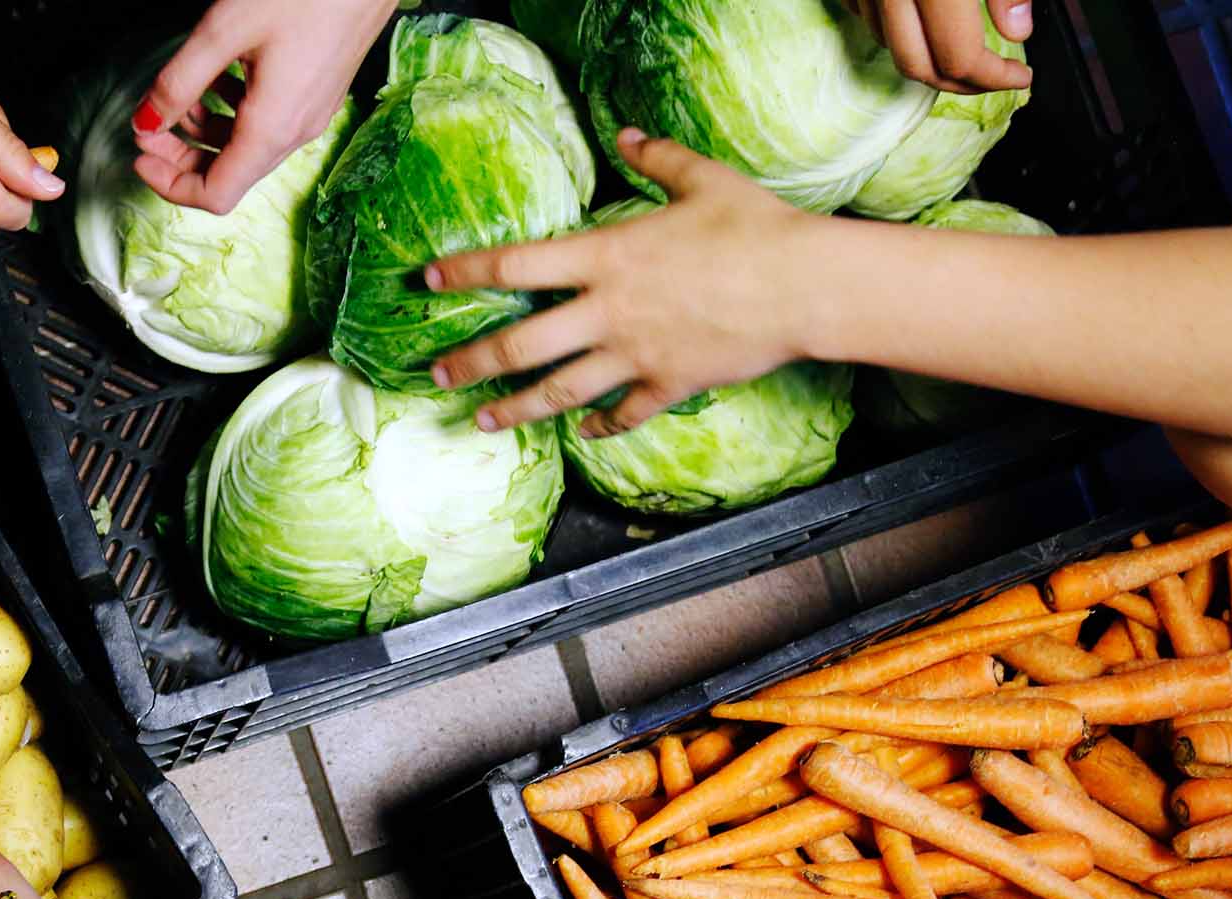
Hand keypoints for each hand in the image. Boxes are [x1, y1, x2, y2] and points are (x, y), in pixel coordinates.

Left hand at [131, 0, 393, 214]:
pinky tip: (220, 76)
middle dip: (181, 156)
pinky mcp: (318, 93)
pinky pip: (268, 122)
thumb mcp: (223, 31)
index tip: (140, 154)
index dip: (169, 184)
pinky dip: (234, 111)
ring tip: (181, 94)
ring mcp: (311, 114)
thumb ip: (178, 82)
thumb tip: (144, 122)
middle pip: (230, 174)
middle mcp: (296, 132)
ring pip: (247, 146)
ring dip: (207, 131)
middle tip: (149, 125)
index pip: (215, 194)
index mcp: (272, 129)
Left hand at [426, 130, 819, 436]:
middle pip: (520, 346)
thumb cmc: (755, 227)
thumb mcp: (702, 180)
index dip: (465, 271)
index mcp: (607, 257)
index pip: (515, 266)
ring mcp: (634, 355)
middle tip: (437, 375)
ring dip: (514, 408)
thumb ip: (656, 159)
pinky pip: (622, 413)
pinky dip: (598, 424)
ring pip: (558, 392)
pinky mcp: (666, 384)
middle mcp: (608, 312)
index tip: (428, 278)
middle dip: (471, 362)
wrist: (803, 287)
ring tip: (481, 420)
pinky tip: (582, 429)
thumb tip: (626, 135)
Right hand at [845, 0, 1031, 94]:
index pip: (959, 57)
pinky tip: (920, 17)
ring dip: (925, 55)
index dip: (994, 76)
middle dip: (959, 83)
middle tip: (991, 79)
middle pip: (917, 68)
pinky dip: (893, 28)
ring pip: (888, 46)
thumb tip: (1017, 31)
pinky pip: (864, 17)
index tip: (1020, 76)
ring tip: (958, 44)